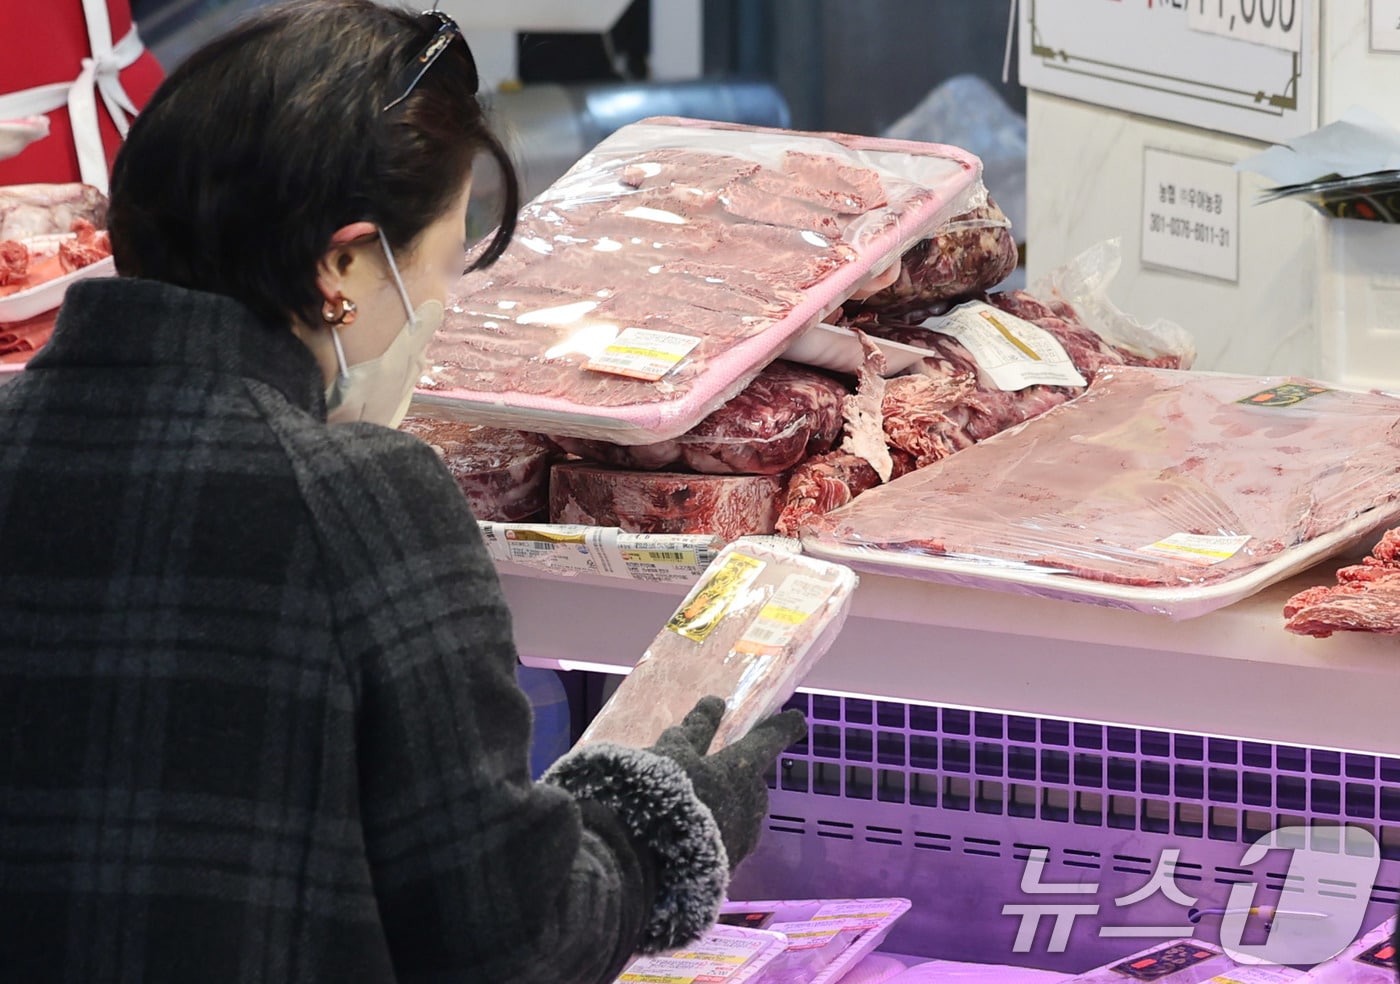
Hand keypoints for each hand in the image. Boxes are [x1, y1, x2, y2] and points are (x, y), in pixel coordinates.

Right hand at [648, 696, 806, 867]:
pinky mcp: (731, 865)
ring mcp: (745, 838)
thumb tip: (715, 704)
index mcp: (742, 769)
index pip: (768, 740)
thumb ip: (696, 729)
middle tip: (711, 774)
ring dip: (726, 806)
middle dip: (738, 776)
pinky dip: (716, 832)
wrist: (654, 864)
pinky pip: (728, 839)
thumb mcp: (672, 752)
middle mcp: (753, 802)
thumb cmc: (665, 796)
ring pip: (742, 812)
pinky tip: (690, 837)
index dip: (783, 728)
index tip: (797, 720)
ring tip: (694, 809)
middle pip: (752, 781)